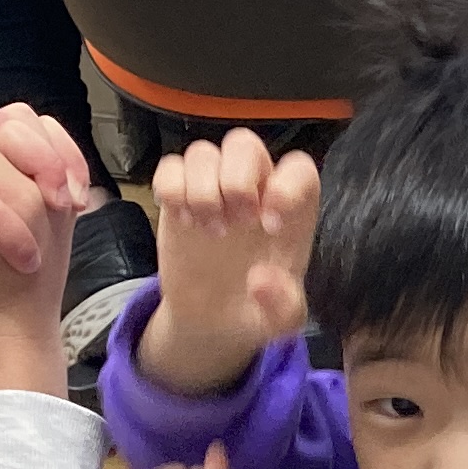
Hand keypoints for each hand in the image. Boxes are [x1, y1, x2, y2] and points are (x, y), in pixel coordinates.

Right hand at [138, 130, 318, 391]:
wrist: (213, 324)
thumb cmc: (257, 313)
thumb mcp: (281, 323)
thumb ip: (284, 306)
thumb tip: (261, 279)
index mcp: (290, 211)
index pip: (298, 169)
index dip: (287, 185)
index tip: (271, 225)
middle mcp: (253, 191)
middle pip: (243, 144)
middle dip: (236, 179)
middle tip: (236, 224)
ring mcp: (213, 190)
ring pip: (203, 152)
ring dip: (202, 188)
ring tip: (208, 230)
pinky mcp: (178, 199)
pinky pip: (169, 167)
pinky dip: (170, 188)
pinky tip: (183, 221)